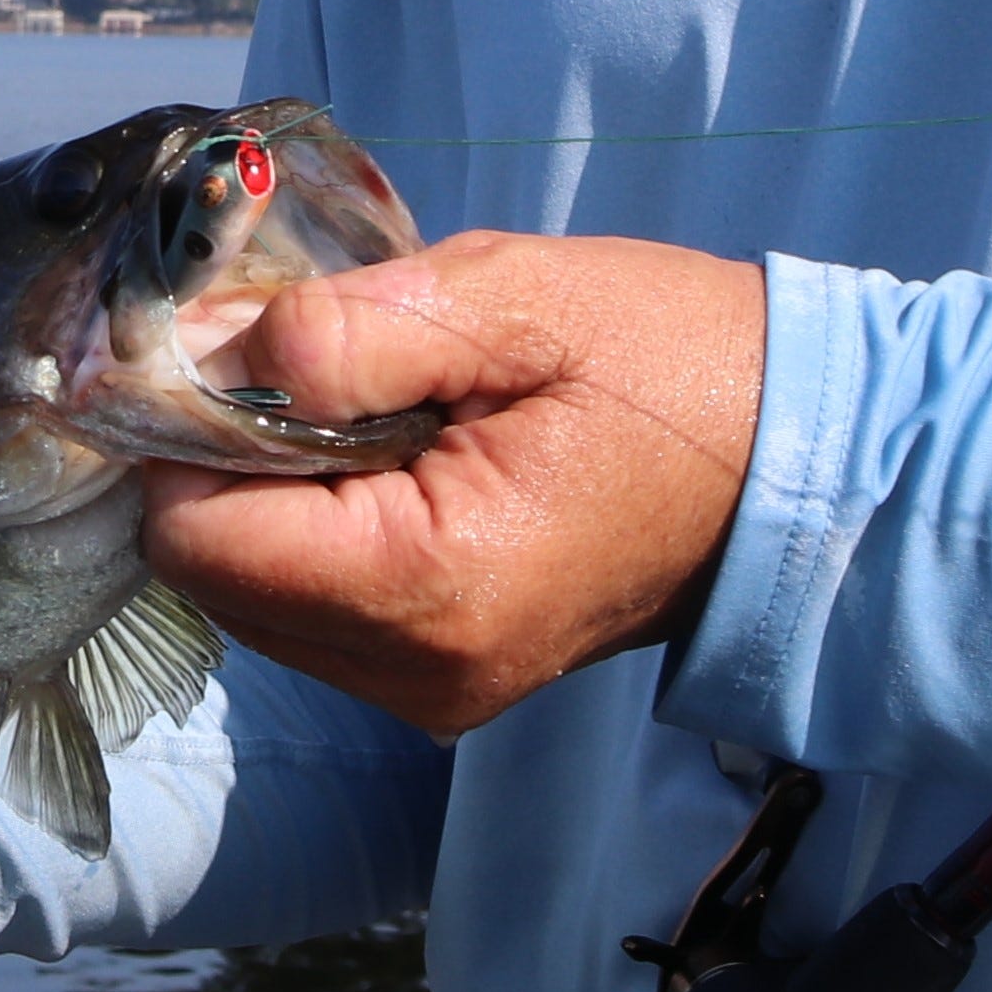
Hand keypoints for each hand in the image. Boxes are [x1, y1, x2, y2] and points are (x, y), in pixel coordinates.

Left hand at [140, 230, 769, 735]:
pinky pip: (316, 606)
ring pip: (255, 592)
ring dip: (277, 491)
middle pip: (213, 571)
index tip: (240, 342)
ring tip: (382, 405)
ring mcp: (432, 691)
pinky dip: (322, 526)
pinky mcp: (444, 680)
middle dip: (230, 456)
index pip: (196, 536)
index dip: (186, 429)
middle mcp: (416, 673)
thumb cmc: (674, 366)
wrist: (804, 468)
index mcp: (429, 587)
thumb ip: (360, 327)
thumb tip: (220, 349)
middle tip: (324, 359)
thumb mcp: (521, 300)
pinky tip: (402, 456)